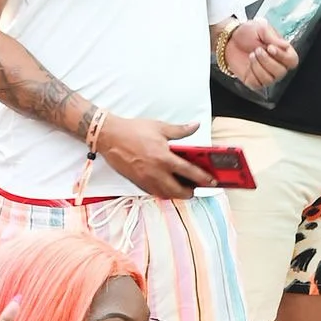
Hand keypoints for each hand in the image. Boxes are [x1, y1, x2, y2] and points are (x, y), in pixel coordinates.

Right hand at [91, 114, 212, 200]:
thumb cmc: (132, 130)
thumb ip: (180, 130)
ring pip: (166, 195)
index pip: (190, 173)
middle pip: (179, 191)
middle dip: (191, 192)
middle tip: (195, 187)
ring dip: (177, 193)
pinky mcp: (137, 182)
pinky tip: (167, 185)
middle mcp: (156, 172)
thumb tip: (195, 126)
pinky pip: (154, 192)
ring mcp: (146, 180)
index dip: (203, 179)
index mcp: (164, 158)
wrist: (108, 136)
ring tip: (182, 187)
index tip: (212, 182)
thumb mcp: (159, 127)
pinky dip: (163, 192)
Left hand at [219, 20, 298, 100]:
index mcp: (283, 52)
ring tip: (251, 55)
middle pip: (281, 72)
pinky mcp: (256, 82)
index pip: (292, 61)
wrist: (229, 39)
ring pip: (270, 79)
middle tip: (257, 49)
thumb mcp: (261, 28)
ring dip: (259, 66)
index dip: (282, 56)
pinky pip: (258, 84)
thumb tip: (286, 46)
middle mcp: (278, 66)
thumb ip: (274, 38)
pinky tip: (249, 64)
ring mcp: (267, 75)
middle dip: (267, 60)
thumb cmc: (247, 33)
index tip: (270, 47)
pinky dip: (252, 73)